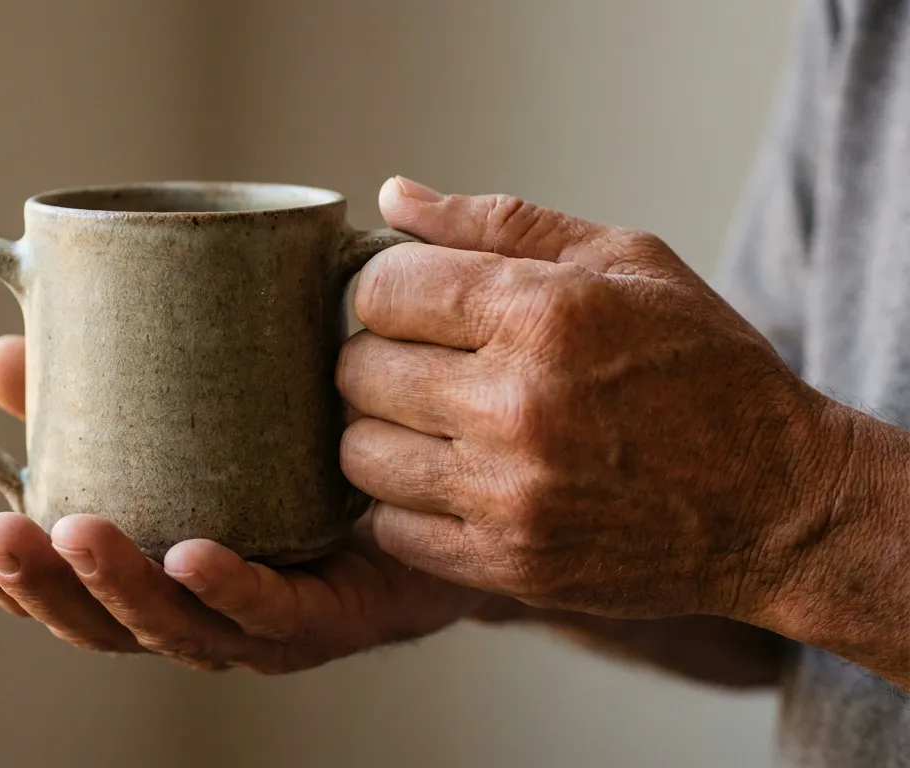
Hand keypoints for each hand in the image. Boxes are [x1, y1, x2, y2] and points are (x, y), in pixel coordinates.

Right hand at [0, 335, 486, 671]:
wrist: (440, 484)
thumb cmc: (299, 453)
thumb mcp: (190, 408)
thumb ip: (102, 387)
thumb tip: (1, 350)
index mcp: (154, 568)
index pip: (59, 588)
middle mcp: (199, 607)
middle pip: (99, 621)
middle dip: (35, 582)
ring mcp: (262, 622)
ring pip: (173, 627)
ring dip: (113, 586)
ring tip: (67, 528)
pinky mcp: (331, 617)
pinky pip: (274, 613)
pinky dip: (227, 587)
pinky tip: (189, 550)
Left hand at [339, 177, 850, 620]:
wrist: (777, 503)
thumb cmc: (700, 365)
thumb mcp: (624, 261)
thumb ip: (498, 223)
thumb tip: (391, 198)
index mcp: (542, 314)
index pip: (380, 291)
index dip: (384, 293)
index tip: (414, 306)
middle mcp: (516, 405)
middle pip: (356, 372)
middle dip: (375, 359)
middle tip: (421, 365)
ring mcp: (508, 494)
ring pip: (358, 454)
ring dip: (379, 433)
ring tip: (428, 423)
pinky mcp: (506, 564)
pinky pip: (389, 528)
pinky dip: (401, 503)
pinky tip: (445, 480)